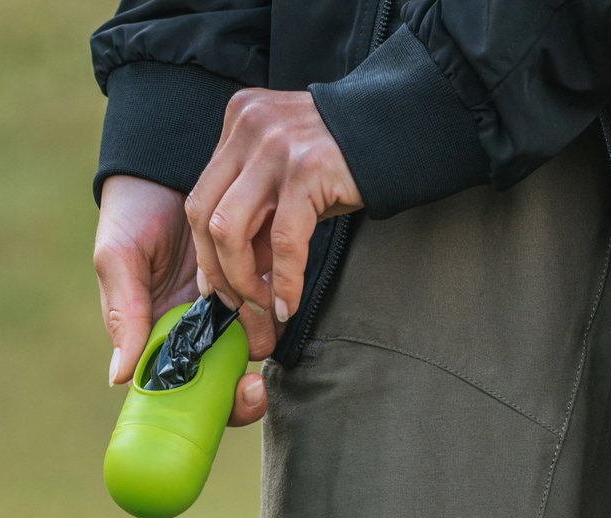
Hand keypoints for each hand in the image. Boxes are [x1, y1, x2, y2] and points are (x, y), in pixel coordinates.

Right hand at [95, 175, 272, 424]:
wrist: (166, 160)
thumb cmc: (131, 213)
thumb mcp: (118, 259)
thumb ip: (124, 314)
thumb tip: (118, 377)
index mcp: (154, 336)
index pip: (179, 389)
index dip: (207, 406)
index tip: (233, 400)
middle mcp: (189, 329)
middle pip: (218, 382)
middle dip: (241, 393)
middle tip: (256, 387)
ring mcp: (219, 305)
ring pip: (245, 346)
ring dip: (260, 342)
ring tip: (269, 327)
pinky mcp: (246, 276)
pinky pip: (263, 301)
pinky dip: (271, 301)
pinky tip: (277, 292)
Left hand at [187, 89, 361, 325]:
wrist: (409, 126)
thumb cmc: (346, 159)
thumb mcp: (287, 178)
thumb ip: (255, 214)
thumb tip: (227, 274)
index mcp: (240, 120)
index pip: (202, 197)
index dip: (204, 251)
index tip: (216, 286)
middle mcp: (250, 126)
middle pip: (203, 214)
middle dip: (216, 270)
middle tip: (235, 302)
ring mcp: (276, 144)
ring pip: (229, 228)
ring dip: (241, 279)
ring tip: (262, 303)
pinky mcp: (307, 168)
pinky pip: (282, 240)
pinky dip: (283, 280)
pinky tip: (287, 302)